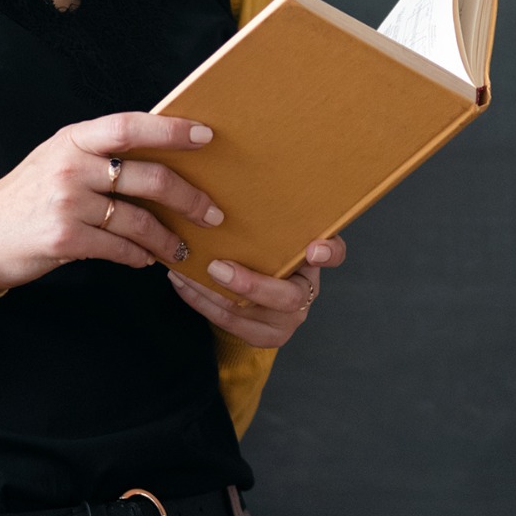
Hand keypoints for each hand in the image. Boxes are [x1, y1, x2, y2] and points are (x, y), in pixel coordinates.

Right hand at [0, 113, 224, 292]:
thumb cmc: (28, 196)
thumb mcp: (57, 159)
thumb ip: (99, 153)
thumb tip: (161, 156)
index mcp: (73, 139)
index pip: (129, 126)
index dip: (170, 130)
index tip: (205, 137)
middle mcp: (71, 166)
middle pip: (145, 176)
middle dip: (187, 196)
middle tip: (212, 212)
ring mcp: (67, 203)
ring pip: (138, 219)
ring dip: (167, 238)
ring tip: (182, 247)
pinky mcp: (64, 239)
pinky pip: (119, 248)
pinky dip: (140, 256)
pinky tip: (148, 259)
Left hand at [167, 236, 346, 348]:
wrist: (260, 298)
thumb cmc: (267, 255)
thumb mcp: (277, 237)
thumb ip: (277, 219)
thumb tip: (260, 177)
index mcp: (313, 264)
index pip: (335, 255)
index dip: (329, 253)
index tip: (315, 248)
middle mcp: (305, 297)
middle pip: (287, 298)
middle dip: (249, 284)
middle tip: (216, 267)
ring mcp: (284, 323)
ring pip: (247, 313)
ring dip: (209, 293)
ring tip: (184, 271)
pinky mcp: (260, 337)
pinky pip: (226, 323)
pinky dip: (199, 302)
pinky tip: (181, 282)